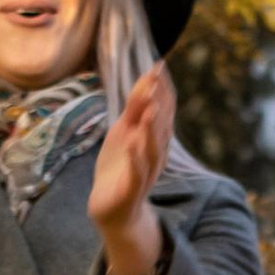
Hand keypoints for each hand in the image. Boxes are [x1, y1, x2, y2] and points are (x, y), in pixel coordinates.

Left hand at [89, 62, 174, 274]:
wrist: (112, 210)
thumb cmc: (119, 167)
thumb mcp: (124, 133)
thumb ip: (134, 110)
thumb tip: (145, 80)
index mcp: (154, 139)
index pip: (162, 110)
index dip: (161, 89)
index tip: (159, 65)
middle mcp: (155, 154)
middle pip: (161, 126)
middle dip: (160, 102)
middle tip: (158, 78)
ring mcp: (145, 172)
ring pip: (152, 149)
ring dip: (151, 128)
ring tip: (150, 108)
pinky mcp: (131, 189)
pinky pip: (136, 173)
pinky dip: (136, 158)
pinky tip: (133, 143)